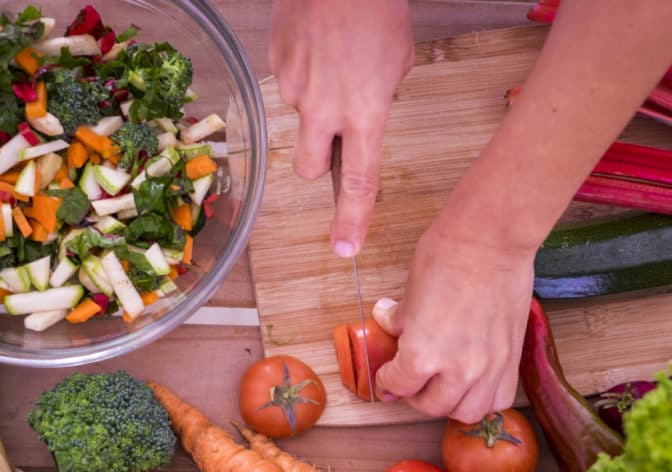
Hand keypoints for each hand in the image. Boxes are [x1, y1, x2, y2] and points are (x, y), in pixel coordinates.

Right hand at [269, 0, 414, 256]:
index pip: (357, 183)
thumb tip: (366, 111)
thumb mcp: (398, 62)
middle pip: (308, 168)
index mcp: (364, 114)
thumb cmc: (376, 10)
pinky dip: (304, 72)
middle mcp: (324, 109)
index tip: (345, 248)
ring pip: (300, 117)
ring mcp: (294, 88)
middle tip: (334, 136)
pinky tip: (318, 46)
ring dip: (315, 103)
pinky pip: (289, 82)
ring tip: (334, 61)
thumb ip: (381, 99)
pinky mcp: (274, 65)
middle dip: (318, 163)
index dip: (352, 220)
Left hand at [372, 226, 536, 423]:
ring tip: (445, 387)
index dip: (387, 383)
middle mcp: (457, 371)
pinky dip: (485, 399)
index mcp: (423, 355)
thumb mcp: (410, 291)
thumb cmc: (447, 255)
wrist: (492, 239)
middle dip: (416, 397)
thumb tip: (391, 323)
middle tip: (413, 383)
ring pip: (467, 412)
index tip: (387, 379)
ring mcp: (489, 368)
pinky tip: (476, 384)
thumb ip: (401, 319)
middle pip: (433, 407)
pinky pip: (500, 399)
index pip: (399, 386)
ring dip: (452, 404)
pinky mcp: (512, 358)